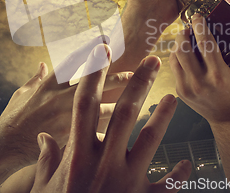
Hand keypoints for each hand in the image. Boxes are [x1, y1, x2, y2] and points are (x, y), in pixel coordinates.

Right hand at [0, 37, 131, 168]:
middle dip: (115, 76)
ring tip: (140, 100)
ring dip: (121, 104)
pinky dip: (111, 130)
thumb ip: (35, 78)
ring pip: (101, 109)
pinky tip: (127, 129)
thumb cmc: (12, 119)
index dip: (91, 49)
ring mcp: (66, 118)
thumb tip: (42, 64)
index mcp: (48, 84)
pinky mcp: (70, 138)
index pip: (73, 62)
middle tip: (134, 72)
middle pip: (94, 84)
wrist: (5, 147)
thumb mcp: (21, 94)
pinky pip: (96, 134)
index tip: (106, 41)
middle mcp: (59, 99)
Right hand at [30, 46, 191, 192]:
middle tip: (154, 61)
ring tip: (173, 97)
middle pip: (124, 113)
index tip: (102, 50)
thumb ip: (46, 160)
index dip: (93, 74)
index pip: (84, 105)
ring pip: (150, 141)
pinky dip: (178, 175)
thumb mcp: (42, 187)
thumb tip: (44, 139)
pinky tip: (187, 164)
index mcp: (77, 155)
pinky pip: (166, 187)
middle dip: (139, 83)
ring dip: (163, 117)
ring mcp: (125, 183)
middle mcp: (102, 164)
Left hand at [170, 13, 229, 122]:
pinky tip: (183, 48)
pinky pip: (174, 67)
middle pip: (184, 49)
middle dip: (184, 32)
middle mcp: (201, 83)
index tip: (199, 16)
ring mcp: (188, 89)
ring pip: (175, 57)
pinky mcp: (180, 92)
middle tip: (189, 24)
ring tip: (186, 34)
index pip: (205, 44)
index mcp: (219, 76)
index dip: (199, 26)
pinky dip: (176, 55)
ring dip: (178, 43)